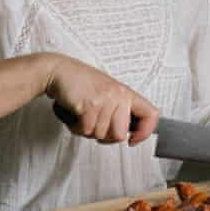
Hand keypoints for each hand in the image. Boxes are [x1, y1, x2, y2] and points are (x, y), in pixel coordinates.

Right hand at [43, 54, 159, 145]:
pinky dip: (76, 127)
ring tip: (81, 114)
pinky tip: (74, 114)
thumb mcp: (107, 92)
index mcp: (125, 92)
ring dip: (86, 130)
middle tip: (93, 124)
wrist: (58, 71)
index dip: (145, 132)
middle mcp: (118, 95)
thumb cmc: (79, 82)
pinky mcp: (90, 104)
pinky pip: (86, 130)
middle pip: (120, 134)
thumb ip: (118, 109)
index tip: (133, 140)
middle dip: (104, 135)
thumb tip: (125, 132)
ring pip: (100, 134)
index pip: (151, 115)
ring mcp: (105, 99)